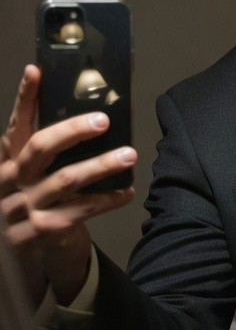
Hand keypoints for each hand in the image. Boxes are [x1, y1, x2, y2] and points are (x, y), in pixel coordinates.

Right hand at [0, 65, 135, 304]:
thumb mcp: (30, 177)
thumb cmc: (35, 205)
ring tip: (129, 154)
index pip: (16, 124)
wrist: (21, 259)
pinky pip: (81, 210)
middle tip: (103, 120)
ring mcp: (24, 207)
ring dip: (102, 165)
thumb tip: (88, 117)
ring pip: (66, 179)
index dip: (25, 98)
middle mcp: (11, 181)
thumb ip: (46, 152)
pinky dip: (107, 200)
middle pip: (40, 147)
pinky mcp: (42, 230)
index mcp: (7, 161)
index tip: (36, 70)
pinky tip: (126, 192)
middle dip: (73, 131)